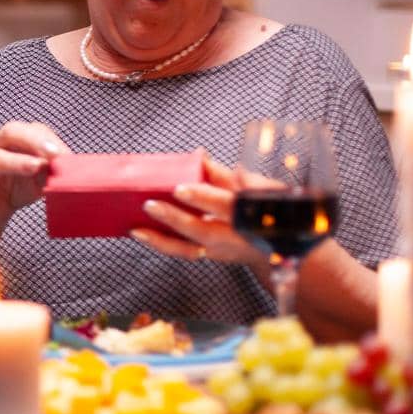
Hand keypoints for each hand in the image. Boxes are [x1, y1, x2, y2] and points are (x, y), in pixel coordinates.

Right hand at [0, 122, 68, 231]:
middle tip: (56, 154)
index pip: (33, 130)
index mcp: (14, 141)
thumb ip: (50, 170)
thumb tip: (70, 167)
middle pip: (12, 132)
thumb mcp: (39, 179)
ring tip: (35, 166)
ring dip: (16, 161)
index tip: (68, 156)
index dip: (51, 140)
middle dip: (36, 141)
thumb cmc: (17, 189)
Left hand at [132, 156, 264, 269]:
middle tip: (150, 205)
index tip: (180, 188)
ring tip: (137, 229)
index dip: (202, 197)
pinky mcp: (210, 257)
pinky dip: (161, 244)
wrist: (275, 245)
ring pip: (189, 250)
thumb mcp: (254, 187)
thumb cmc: (261, 208)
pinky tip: (142, 234)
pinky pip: (183, 253)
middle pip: (203, 231)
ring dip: (161, 240)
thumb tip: (199, 156)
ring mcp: (221, 250)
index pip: (226, 206)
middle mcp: (235, 236)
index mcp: (248, 213)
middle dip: (175, 219)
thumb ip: (223, 174)